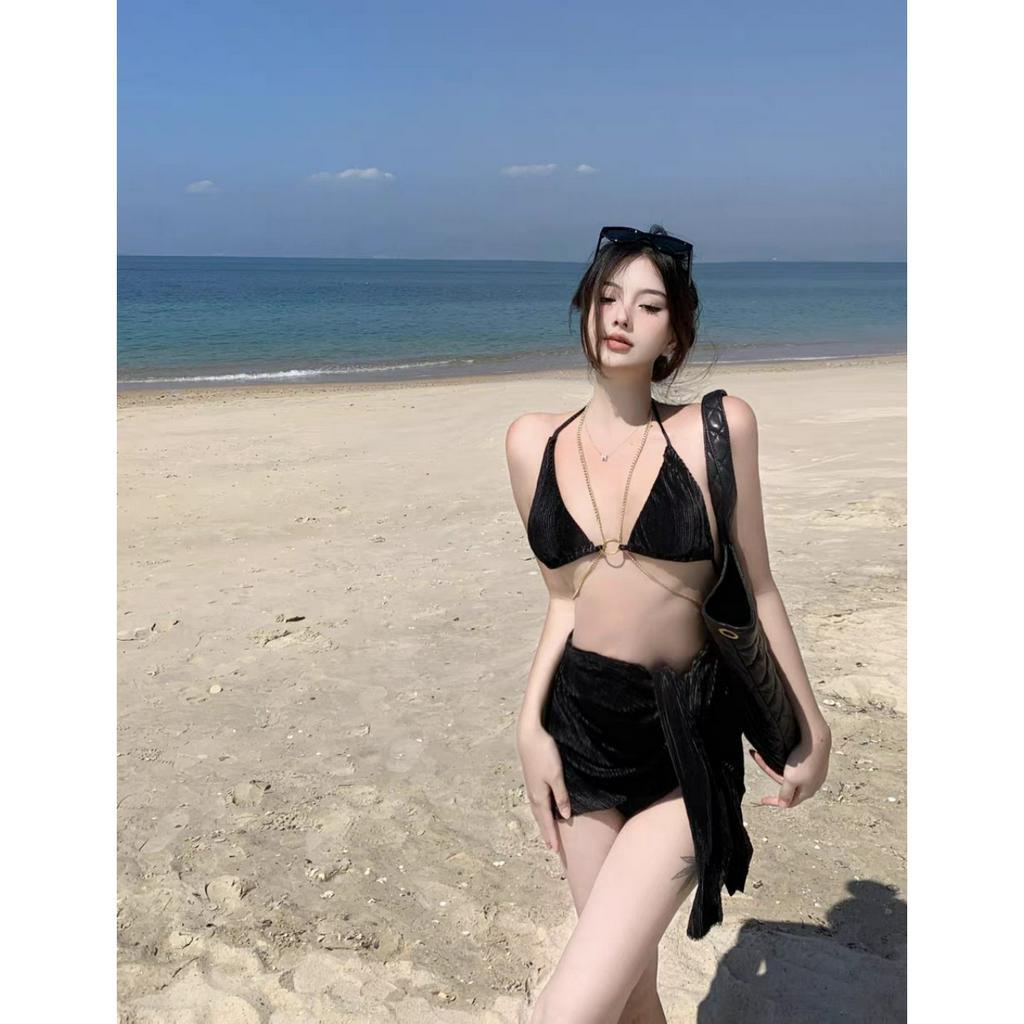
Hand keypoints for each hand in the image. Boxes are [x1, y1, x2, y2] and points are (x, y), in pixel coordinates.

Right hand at [516, 722, 572, 854]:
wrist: (529, 734)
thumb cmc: (544, 753)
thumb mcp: (556, 775)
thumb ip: (561, 796)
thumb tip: (565, 815)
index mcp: (539, 795)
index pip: (546, 821)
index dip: (551, 835)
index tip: (555, 850)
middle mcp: (533, 793)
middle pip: (540, 818)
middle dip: (546, 832)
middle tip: (552, 846)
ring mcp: (531, 785)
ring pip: (538, 809)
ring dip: (543, 822)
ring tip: (547, 831)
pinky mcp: (532, 778)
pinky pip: (537, 801)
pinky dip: (541, 810)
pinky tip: (544, 808)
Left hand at [748, 728, 830, 808]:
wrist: (817, 739)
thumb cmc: (804, 760)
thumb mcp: (791, 779)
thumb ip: (786, 793)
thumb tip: (784, 805)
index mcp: (807, 792)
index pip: (788, 802)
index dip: (774, 802)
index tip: (762, 800)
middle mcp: (813, 784)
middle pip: (788, 786)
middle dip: (773, 774)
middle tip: (761, 762)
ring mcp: (815, 773)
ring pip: (792, 775)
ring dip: (778, 768)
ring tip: (769, 759)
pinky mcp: (815, 763)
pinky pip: (798, 767)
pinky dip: (787, 764)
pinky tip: (785, 758)